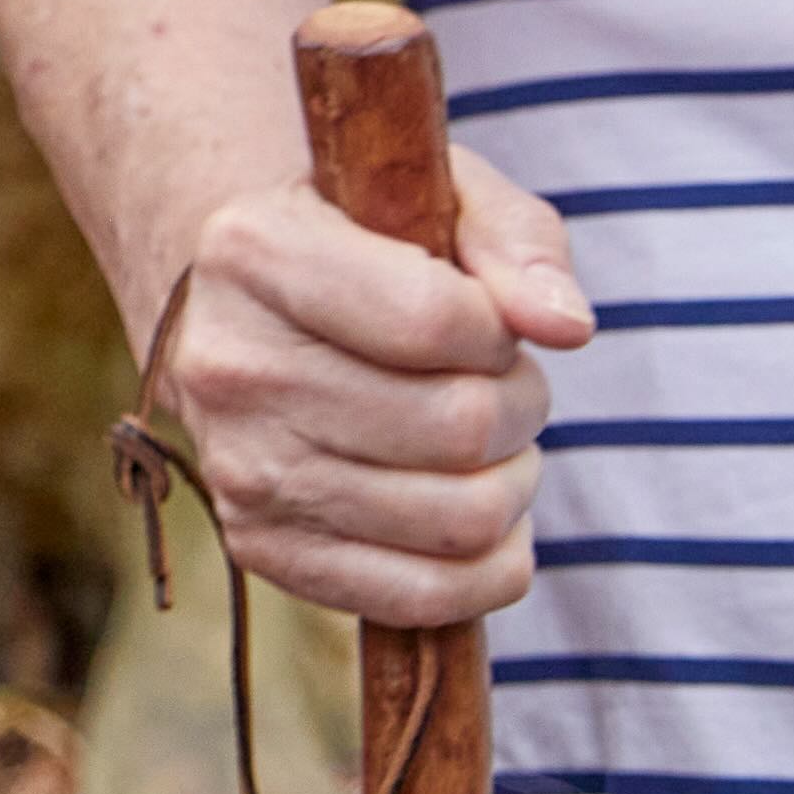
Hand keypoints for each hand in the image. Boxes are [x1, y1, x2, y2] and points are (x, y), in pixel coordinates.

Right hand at [147, 153, 585, 625]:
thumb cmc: (360, 242)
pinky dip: (492, 566)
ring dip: (511, 483)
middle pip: (458, 426)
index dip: (500, 328)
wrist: (235, 307)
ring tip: (482, 443)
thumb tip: (564, 326)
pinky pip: (425, 597)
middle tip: (497, 382)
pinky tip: (478, 511)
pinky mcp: (260, 547)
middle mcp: (228, 365)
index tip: (481, 315)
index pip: (435, 320)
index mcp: (251, 249)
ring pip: (459, 517)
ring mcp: (238, 467)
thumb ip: (517, 240)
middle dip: (517, 405)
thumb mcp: (437, 197)